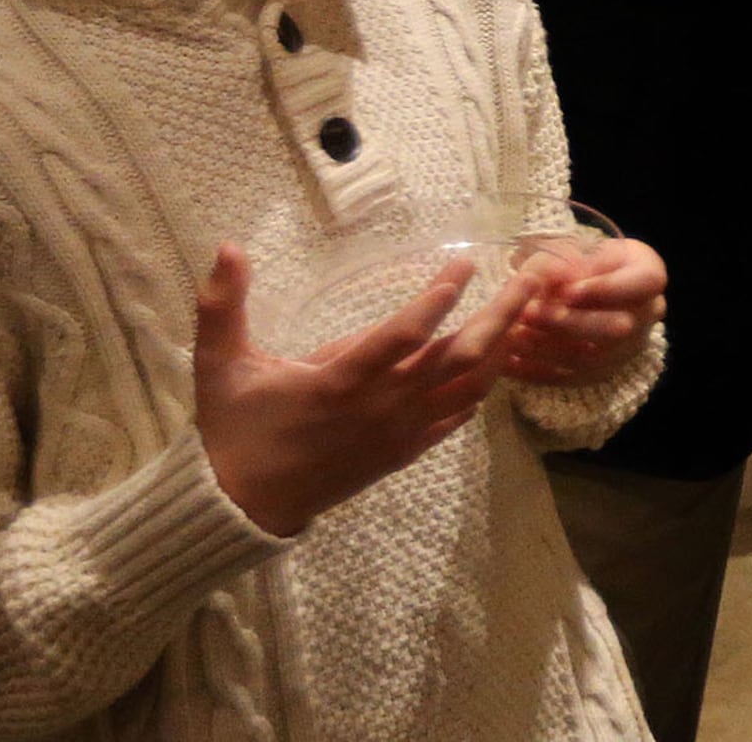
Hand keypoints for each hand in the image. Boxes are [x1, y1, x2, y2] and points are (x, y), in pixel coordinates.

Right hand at [192, 243, 518, 537]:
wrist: (243, 507)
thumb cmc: (233, 429)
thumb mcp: (220, 366)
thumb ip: (221, 305)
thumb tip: (226, 245)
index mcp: (339, 382)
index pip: (402, 335)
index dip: (437, 298)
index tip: (466, 263)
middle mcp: (381, 407)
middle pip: (458, 356)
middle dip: (502, 313)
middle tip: (532, 276)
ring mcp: (398, 433)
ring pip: (469, 387)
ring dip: (502, 346)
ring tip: (524, 309)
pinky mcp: (402, 453)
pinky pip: (455, 418)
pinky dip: (480, 388)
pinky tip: (495, 364)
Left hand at [504, 236, 666, 387]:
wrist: (578, 287)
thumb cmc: (576, 261)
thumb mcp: (568, 249)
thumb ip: (559, 263)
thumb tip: (547, 282)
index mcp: (648, 274)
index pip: (644, 282)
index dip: (606, 289)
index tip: (568, 291)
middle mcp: (647, 315)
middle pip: (618, 327)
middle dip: (570, 322)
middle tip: (529, 314)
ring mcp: (627, 349)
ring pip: (593, 358)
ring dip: (549, 349)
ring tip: (513, 335)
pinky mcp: (602, 372)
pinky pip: (572, 378)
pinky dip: (537, 372)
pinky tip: (509, 362)